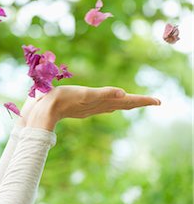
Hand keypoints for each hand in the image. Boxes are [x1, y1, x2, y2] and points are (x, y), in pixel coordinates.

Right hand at [24, 85, 160, 130]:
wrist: (44, 110)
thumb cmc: (63, 99)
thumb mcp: (84, 94)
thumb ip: (103, 93)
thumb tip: (123, 93)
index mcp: (101, 103)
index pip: (127, 102)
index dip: (142, 101)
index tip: (159, 101)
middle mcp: (99, 106)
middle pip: (124, 105)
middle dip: (139, 103)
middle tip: (155, 102)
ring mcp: (91, 108)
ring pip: (114, 106)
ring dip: (126, 104)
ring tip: (136, 102)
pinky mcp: (82, 107)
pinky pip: (102, 106)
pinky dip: (111, 103)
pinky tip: (111, 105)